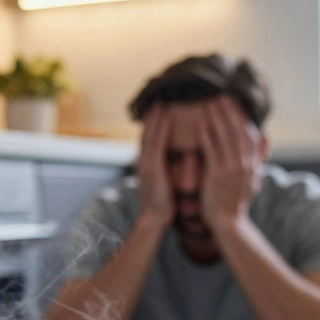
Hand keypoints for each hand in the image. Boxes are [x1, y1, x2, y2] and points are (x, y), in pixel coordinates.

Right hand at [136, 104, 173, 229]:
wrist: (155, 219)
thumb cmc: (164, 205)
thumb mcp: (165, 184)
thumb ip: (167, 172)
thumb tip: (175, 165)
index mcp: (148, 164)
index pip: (150, 140)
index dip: (154, 124)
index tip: (160, 110)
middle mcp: (144, 160)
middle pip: (147, 133)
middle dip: (152, 116)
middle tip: (159, 99)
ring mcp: (146, 162)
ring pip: (150, 134)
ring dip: (156, 117)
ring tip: (162, 101)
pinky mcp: (152, 167)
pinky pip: (157, 142)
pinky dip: (162, 128)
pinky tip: (168, 116)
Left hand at [197, 96, 263, 230]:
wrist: (229, 223)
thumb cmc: (237, 201)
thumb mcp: (254, 179)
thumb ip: (260, 157)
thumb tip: (267, 137)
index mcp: (253, 164)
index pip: (250, 135)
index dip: (243, 118)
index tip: (235, 103)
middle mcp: (245, 164)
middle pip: (239, 131)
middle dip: (230, 112)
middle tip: (222, 96)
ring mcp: (232, 169)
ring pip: (226, 137)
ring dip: (218, 118)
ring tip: (210, 103)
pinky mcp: (217, 175)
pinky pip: (212, 150)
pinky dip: (207, 135)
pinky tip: (200, 124)